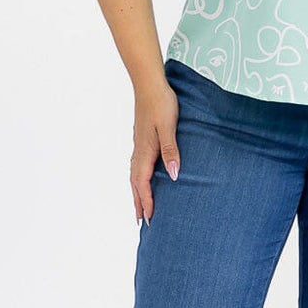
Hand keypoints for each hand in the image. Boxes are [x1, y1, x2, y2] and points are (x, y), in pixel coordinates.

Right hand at [131, 78, 181, 224]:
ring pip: (134, 175)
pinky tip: (142, 179)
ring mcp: (139, 145)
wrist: (149, 84)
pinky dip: (137, 179)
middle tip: (141, 222)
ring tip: (139, 206)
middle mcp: (139, 151)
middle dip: (138, 202)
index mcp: (145, 151)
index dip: (146, 201)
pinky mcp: (141, 139)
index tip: (149, 218)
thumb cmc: (161, 103)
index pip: (143, 183)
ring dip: (136, 192)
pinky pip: (137, 166)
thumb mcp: (169, 127)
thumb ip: (171, 150)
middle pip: (135, 183)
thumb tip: (173, 175)